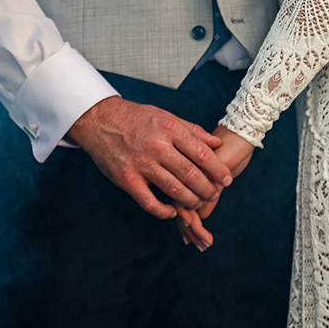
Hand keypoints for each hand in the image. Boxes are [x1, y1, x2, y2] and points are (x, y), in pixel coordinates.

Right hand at [67, 96, 232, 218]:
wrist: (101, 120)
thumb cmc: (136, 118)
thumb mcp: (166, 116)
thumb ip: (192, 131)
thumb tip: (216, 144)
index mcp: (170, 128)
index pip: (202, 153)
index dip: (218, 169)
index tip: (227, 179)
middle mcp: (157, 146)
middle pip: (191, 175)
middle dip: (208, 189)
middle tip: (214, 195)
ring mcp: (141, 163)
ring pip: (174, 190)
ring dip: (190, 201)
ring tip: (197, 203)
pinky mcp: (127, 178)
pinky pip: (149, 202)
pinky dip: (163, 211)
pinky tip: (172, 211)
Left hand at [175, 126, 253, 250]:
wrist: (240, 130)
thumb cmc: (230, 149)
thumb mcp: (217, 174)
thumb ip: (206, 189)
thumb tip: (199, 216)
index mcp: (183, 168)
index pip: (177, 198)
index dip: (185, 219)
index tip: (189, 238)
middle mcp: (182, 170)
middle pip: (179, 205)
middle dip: (189, 229)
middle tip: (200, 246)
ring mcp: (191, 172)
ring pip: (185, 206)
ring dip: (194, 229)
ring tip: (204, 243)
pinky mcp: (203, 174)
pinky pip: (198, 202)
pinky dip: (199, 220)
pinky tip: (203, 230)